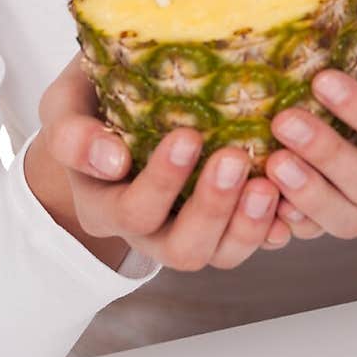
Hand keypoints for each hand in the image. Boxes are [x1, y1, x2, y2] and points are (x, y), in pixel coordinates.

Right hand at [29, 53, 293, 271]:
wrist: (110, 110)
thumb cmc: (90, 102)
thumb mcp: (64, 106)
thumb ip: (73, 132)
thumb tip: (110, 158)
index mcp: (103, 204)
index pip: (132, 209)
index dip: (161, 183)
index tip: (188, 137)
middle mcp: (146, 231)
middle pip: (182, 248)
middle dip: (212, 206)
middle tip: (236, 157)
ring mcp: (187, 231)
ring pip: (221, 254)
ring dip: (248, 223)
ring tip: (270, 182)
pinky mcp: (224, 225)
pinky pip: (252, 241)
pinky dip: (274, 226)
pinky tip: (291, 199)